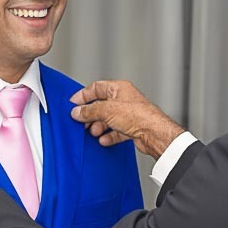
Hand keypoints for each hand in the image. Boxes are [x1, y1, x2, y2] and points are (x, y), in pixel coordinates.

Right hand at [70, 80, 184, 158]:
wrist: (154, 134)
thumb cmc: (139, 116)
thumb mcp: (107, 110)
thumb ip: (89, 111)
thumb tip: (77, 112)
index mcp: (119, 88)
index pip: (96, 87)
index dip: (84, 95)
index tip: (73, 104)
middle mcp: (124, 100)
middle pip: (101, 105)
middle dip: (91, 115)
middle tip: (82, 122)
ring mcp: (128, 115)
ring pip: (108, 120)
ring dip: (99, 127)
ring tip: (94, 132)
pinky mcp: (131, 128)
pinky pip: (116, 131)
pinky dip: (109, 136)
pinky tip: (104, 140)